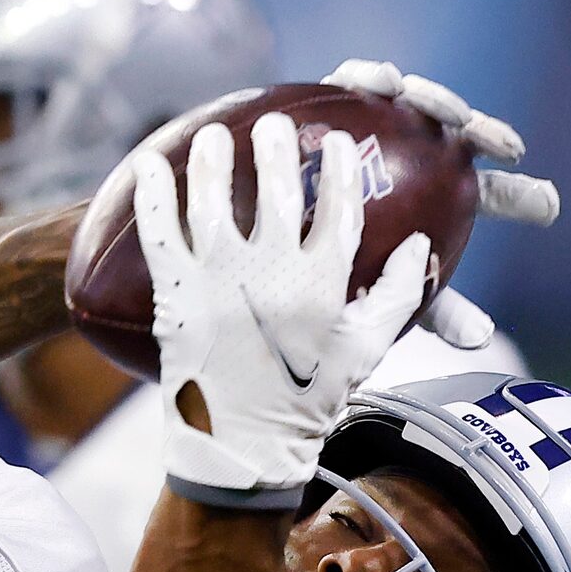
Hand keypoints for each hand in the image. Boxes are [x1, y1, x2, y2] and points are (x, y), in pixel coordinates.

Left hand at [134, 116, 427, 506]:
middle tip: (273, 125)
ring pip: (214, 202)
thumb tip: (422, 246)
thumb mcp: (365, 350)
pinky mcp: (174, 294)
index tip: (338, 141)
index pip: (339, 210)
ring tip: (215, 133)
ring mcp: (218, 283)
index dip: (340, 170)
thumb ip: (398, 295)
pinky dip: (154, 194)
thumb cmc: (307, 397)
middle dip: (276, 149)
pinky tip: (149, 163)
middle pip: (275, 192)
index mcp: (322, 286)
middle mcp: (271, 277)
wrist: (241, 446)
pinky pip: (159, 231)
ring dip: (213, 159)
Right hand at [322, 59, 556, 347]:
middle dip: (488, 135)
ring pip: (418, 103)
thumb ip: (426, 304)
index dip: (523, 196)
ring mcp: (378, 123)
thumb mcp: (375, 293)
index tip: (546, 208)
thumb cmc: (314, 263)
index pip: (489, 196)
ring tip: (450, 114)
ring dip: (438, 101)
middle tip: (504, 149)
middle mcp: (415, 155)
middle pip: (463, 138)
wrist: (243, 227)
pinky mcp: (335, 99)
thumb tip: (482, 338)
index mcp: (439, 199)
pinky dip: (371, 77)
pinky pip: (356, 80)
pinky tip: (383, 82)